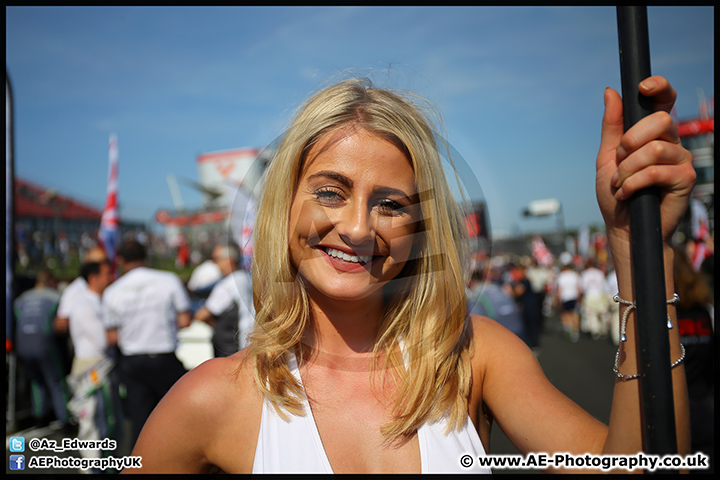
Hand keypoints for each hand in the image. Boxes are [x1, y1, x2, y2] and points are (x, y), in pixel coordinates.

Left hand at [596, 76, 695, 252]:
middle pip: (660, 121)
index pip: (664, 100)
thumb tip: (611, 91)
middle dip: (630, 142)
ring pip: (655, 149)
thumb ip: (612, 126)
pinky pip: (656, 171)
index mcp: (653, 133)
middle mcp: (671, 142)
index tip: (643, 87)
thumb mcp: (607, 157)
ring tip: (620, 184)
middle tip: (620, 162)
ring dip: (628, 168)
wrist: (622, 228)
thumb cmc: (615, 193)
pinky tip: (627, 194)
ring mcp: (681, 159)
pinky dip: (633, 183)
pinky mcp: (686, 179)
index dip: (659, 87)